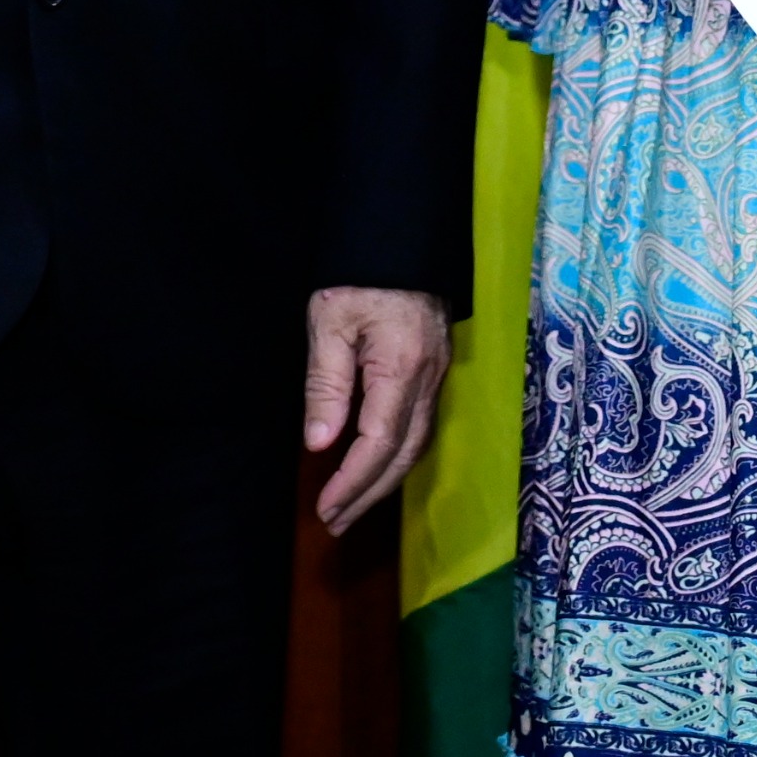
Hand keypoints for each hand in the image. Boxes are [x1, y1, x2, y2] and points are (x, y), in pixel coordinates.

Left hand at [303, 286, 449, 537]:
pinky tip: (376, 465)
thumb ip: (326, 384)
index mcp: (401, 368)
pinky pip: (421, 426)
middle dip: (369, 494)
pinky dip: (397, 456)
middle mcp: (428, 379)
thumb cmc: (360, 273)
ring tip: (350, 505)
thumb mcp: (330, 321)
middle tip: (335, 522)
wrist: (402, 234)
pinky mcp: (435, 368)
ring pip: (417, 444)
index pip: (379, 443)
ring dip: (384, 480)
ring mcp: (437, 375)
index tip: (326, 508)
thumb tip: (320, 444)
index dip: (353, 482)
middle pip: (404, 454)